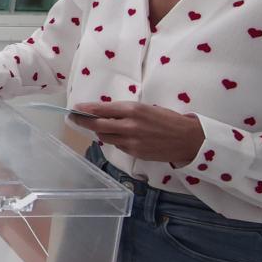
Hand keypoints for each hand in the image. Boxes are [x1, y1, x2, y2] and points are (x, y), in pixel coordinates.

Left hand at [71, 102, 204, 165]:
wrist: (188, 139)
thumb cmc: (168, 120)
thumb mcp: (147, 108)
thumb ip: (126, 111)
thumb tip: (105, 112)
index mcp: (133, 109)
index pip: (102, 109)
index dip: (86, 109)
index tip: (75, 108)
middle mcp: (129, 125)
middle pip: (97, 125)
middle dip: (83, 121)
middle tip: (74, 118)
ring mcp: (130, 141)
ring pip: (104, 137)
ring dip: (100, 131)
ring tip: (101, 127)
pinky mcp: (134, 153)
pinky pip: (117, 145)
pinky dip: (114, 140)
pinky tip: (119, 136)